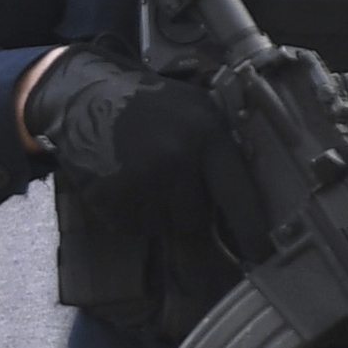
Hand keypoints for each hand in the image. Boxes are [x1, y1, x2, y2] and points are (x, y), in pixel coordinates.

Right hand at [21, 46, 264, 249]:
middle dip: (186, 209)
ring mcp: (139, 180)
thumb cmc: (149, 103)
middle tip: (171, 182)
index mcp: (206, 136)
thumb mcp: (198, 109)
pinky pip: (131, 226)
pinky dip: (130, 213)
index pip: (238, 196)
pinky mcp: (109, 196)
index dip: (252, 230)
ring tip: (144, 178)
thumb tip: (251, 198)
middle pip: (195, 219)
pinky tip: (124, 183)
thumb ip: (223, 147)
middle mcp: (175, 161)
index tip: (261, 252)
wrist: (87, 94)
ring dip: (157, 212)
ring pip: (162, 226)